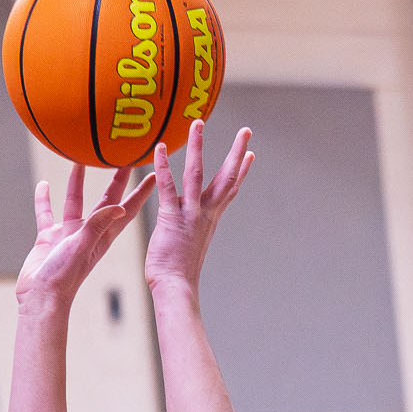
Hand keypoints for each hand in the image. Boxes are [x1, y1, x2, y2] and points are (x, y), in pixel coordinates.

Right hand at [16, 166, 154, 308]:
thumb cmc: (65, 276)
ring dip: (78, 182)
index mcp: (103, 235)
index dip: (141, 192)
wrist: (42, 297)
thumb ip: (99, 224)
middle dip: (116, 179)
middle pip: (106, 199)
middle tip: (124, 157)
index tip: (154, 174)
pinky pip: (47, 213)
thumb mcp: (85, 245)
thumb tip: (120, 206)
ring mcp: (69, 234)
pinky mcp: (50, 237)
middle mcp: (89, 232)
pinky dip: (45, 199)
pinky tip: (44, 184)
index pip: (128, 209)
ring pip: (75, 200)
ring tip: (81, 159)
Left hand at [145, 120, 253, 292]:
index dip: (241, 171)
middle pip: (226, 177)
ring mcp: (191, 214)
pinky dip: (163, 166)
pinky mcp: (172, 217)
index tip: (251, 155)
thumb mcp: (191, 246)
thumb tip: (190, 230)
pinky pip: (168, 186)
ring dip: (198, 146)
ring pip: (196, 174)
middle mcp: (205, 214)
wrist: (177, 288)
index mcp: (210, 220)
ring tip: (198, 122)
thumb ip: (192, 231)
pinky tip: (161, 147)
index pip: (229, 191)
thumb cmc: (179, 275)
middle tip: (247, 131)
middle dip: (236, 153)